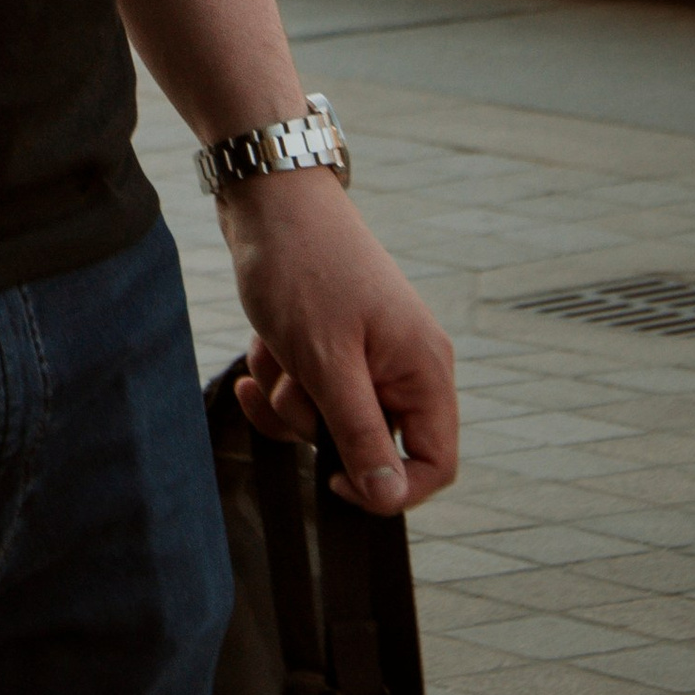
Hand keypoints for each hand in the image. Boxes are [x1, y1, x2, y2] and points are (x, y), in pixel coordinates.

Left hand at [219, 169, 458, 515]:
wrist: (267, 196)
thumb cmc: (302, 268)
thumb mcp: (327, 362)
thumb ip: (361, 434)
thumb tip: (389, 498)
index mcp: (424, 370)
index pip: (433, 464)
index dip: (388, 488)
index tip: (331, 479)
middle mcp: (404, 364)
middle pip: (367, 442)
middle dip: (313, 420)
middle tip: (289, 377)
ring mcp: (368, 352)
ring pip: (326, 417)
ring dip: (287, 391)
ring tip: (273, 347)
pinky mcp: (333, 342)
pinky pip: (306, 387)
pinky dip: (278, 371)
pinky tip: (261, 344)